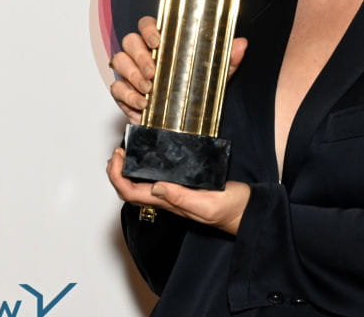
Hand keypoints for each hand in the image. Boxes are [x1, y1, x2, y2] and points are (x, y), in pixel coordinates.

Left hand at [107, 147, 249, 234]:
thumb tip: (156, 187)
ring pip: (140, 187)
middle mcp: (168, 200)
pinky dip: (145, 169)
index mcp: (170, 203)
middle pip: (130, 191)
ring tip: (126, 153)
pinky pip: (155, 182)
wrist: (246, 211)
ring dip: (127, 172)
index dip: (117, 176)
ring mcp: (174, 195)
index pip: (131, 193)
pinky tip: (150, 158)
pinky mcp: (184, 188)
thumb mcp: (208, 203)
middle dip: (116, 173)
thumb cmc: (231, 209)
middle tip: (116, 152)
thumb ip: (182, 198)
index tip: (117, 157)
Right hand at [109, 16, 247, 123]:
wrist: (185, 119)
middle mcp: (143, 52)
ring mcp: (130, 71)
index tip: (158, 40)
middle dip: (140, 57)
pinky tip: (142, 105)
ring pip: (118, 61)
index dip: (149, 29)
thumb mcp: (215, 73)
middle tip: (154, 72)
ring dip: (131, 76)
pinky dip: (127, 97)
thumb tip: (241, 44)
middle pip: (129, 41)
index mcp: (162, 42)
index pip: (147, 24)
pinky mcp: (124, 91)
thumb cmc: (196, 88)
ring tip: (149, 90)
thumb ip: (228, 58)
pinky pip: (116, 88)